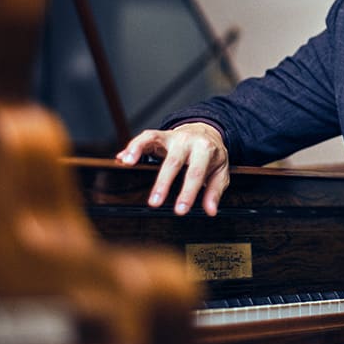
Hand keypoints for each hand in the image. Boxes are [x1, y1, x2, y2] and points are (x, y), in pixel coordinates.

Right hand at [115, 122, 229, 216]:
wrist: (207, 133)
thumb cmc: (212, 156)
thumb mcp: (220, 172)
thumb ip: (214, 191)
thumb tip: (211, 210)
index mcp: (206, 150)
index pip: (196, 173)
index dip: (188, 192)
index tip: (180, 210)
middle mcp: (189, 140)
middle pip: (174, 161)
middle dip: (163, 182)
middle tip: (154, 202)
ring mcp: (173, 135)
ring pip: (155, 140)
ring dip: (140, 152)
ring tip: (127, 163)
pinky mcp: (161, 134)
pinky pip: (145, 136)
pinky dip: (133, 145)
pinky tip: (123, 158)